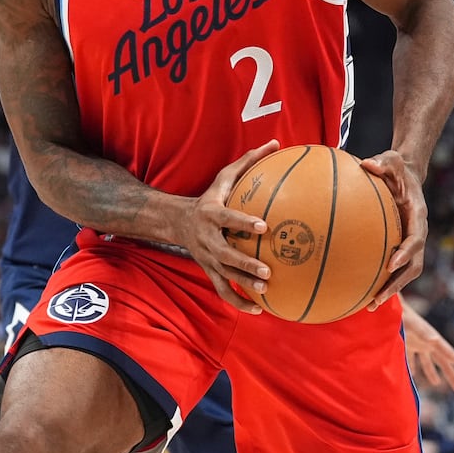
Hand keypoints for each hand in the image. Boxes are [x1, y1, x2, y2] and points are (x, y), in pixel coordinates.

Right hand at [177, 140, 279, 312]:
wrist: (178, 221)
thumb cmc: (210, 197)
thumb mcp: (224, 177)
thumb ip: (248, 161)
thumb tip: (275, 143)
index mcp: (211, 214)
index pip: (228, 218)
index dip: (243, 222)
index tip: (263, 226)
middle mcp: (208, 238)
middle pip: (225, 254)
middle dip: (245, 264)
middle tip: (267, 271)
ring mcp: (207, 258)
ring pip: (224, 276)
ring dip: (243, 286)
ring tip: (265, 292)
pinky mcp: (209, 271)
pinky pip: (222, 290)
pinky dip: (238, 302)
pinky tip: (258, 309)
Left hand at [361, 151, 427, 309]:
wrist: (407, 177)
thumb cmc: (397, 168)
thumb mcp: (392, 160)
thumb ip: (383, 162)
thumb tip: (366, 163)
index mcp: (418, 216)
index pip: (416, 238)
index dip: (406, 252)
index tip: (391, 263)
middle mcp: (417, 233)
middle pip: (414, 265)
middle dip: (398, 283)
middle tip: (378, 297)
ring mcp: (410, 242)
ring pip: (406, 273)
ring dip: (391, 289)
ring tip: (369, 305)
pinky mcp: (401, 246)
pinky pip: (394, 268)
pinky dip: (382, 281)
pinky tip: (361, 292)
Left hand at [403, 309, 453, 391]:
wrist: (392, 309)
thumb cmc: (404, 317)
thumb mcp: (415, 326)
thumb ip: (424, 333)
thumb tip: (435, 340)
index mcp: (434, 340)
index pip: (451, 355)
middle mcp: (429, 343)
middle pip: (442, 362)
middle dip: (451, 376)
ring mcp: (418, 344)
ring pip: (427, 362)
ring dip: (431, 373)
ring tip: (436, 384)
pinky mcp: (407, 344)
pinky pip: (411, 359)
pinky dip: (412, 367)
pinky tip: (412, 375)